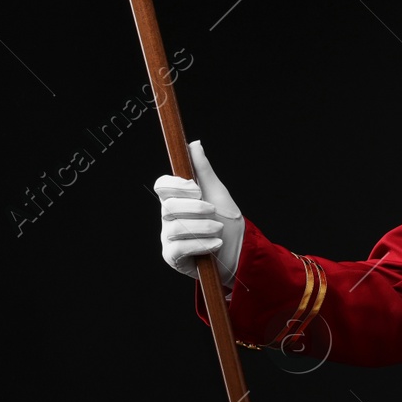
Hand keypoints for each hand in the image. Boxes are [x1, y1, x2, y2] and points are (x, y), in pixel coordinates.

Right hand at [154, 139, 243, 287]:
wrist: (238, 251)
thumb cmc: (226, 221)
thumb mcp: (218, 193)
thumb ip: (204, 170)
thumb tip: (194, 144)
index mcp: (177, 198)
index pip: (162, 186)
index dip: (177, 186)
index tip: (197, 189)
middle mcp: (169, 217)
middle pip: (169, 207)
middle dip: (196, 209)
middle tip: (213, 212)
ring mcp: (168, 237)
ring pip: (176, 228)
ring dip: (203, 228)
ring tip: (219, 231)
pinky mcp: (173, 256)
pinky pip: (179, 248)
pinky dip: (200, 244)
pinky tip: (215, 244)